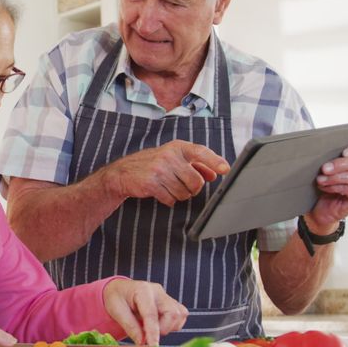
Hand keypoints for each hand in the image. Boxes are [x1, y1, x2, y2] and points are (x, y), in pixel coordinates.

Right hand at [102, 140, 229, 205]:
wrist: (122, 173)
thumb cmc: (152, 165)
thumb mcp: (173, 158)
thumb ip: (195, 164)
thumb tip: (215, 173)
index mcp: (177, 147)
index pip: (200, 152)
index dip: (214, 161)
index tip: (225, 169)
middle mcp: (169, 156)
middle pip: (196, 181)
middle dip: (193, 189)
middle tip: (184, 186)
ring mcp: (159, 169)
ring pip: (184, 193)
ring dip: (179, 195)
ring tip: (169, 188)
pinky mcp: (151, 183)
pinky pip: (171, 199)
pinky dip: (168, 200)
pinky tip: (161, 193)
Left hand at [102, 279, 187, 346]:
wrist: (120, 289)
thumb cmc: (116, 298)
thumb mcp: (116, 310)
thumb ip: (130, 326)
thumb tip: (142, 342)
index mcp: (142, 290)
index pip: (151, 314)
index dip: (153, 333)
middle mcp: (158, 291)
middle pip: (172, 313)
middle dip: (162, 329)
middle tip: (146, 334)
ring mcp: (166, 296)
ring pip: (179, 316)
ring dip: (167, 328)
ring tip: (150, 327)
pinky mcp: (172, 303)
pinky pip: (180, 317)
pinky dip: (172, 325)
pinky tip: (158, 324)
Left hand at [307, 139, 347, 229]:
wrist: (321, 207)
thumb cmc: (326, 184)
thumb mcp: (330, 167)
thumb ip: (334, 157)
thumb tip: (326, 149)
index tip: (344, 152)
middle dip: (341, 164)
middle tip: (324, 168)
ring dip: (337, 177)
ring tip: (321, 179)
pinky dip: (336, 187)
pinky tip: (325, 187)